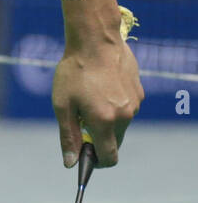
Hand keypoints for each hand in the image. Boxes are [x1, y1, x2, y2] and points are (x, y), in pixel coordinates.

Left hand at [52, 37, 143, 168]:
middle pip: (115, 142)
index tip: (84, 151)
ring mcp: (134, 104)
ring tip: (90, 96)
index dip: (96, 160)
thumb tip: (70, 163)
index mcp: (105, 122)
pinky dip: (115, 104)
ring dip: (107, 119)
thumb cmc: (75, 71)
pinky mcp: (139, 92)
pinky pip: (127, 107)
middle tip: (81, 118)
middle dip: (99, 138)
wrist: (95, 39)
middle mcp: (124, 116)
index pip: (109, 158)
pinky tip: (102, 85)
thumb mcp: (62, 104)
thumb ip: (68, 135)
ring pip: (121, 124)